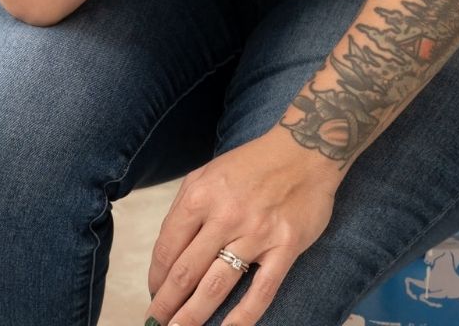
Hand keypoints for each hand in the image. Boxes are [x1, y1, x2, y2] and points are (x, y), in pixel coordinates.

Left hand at [144, 128, 337, 325]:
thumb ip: (187, 207)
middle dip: (166, 304)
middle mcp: (224, 215)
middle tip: (156, 323)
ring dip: (192, 315)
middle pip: (186, 272)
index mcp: (200, 195)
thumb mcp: (209, 173)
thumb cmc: (252, 163)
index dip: (156, 277)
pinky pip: (260, 291)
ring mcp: (256, 233)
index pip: (167, 247)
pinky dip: (242, 317)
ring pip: (216, 286)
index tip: (154, 293)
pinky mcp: (284, 247)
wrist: (304, 150)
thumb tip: (168, 251)